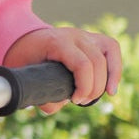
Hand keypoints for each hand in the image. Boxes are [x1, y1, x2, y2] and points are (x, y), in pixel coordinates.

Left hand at [3, 26, 121, 113]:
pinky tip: (111, 88)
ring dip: (107, 79)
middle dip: (93, 88)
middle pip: (97, 62)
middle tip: (79, 101)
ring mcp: (85, 34)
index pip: (82, 65)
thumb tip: (63, 104)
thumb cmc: (24, 59)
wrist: (22, 40)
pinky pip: (112, 49)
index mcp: (57, 42)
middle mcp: (74, 35)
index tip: (74, 100)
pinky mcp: (92, 38)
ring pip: (109, 53)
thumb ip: (44, 96)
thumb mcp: (26, 78)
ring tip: (95, 96)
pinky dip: (115, 68)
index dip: (84, 87)